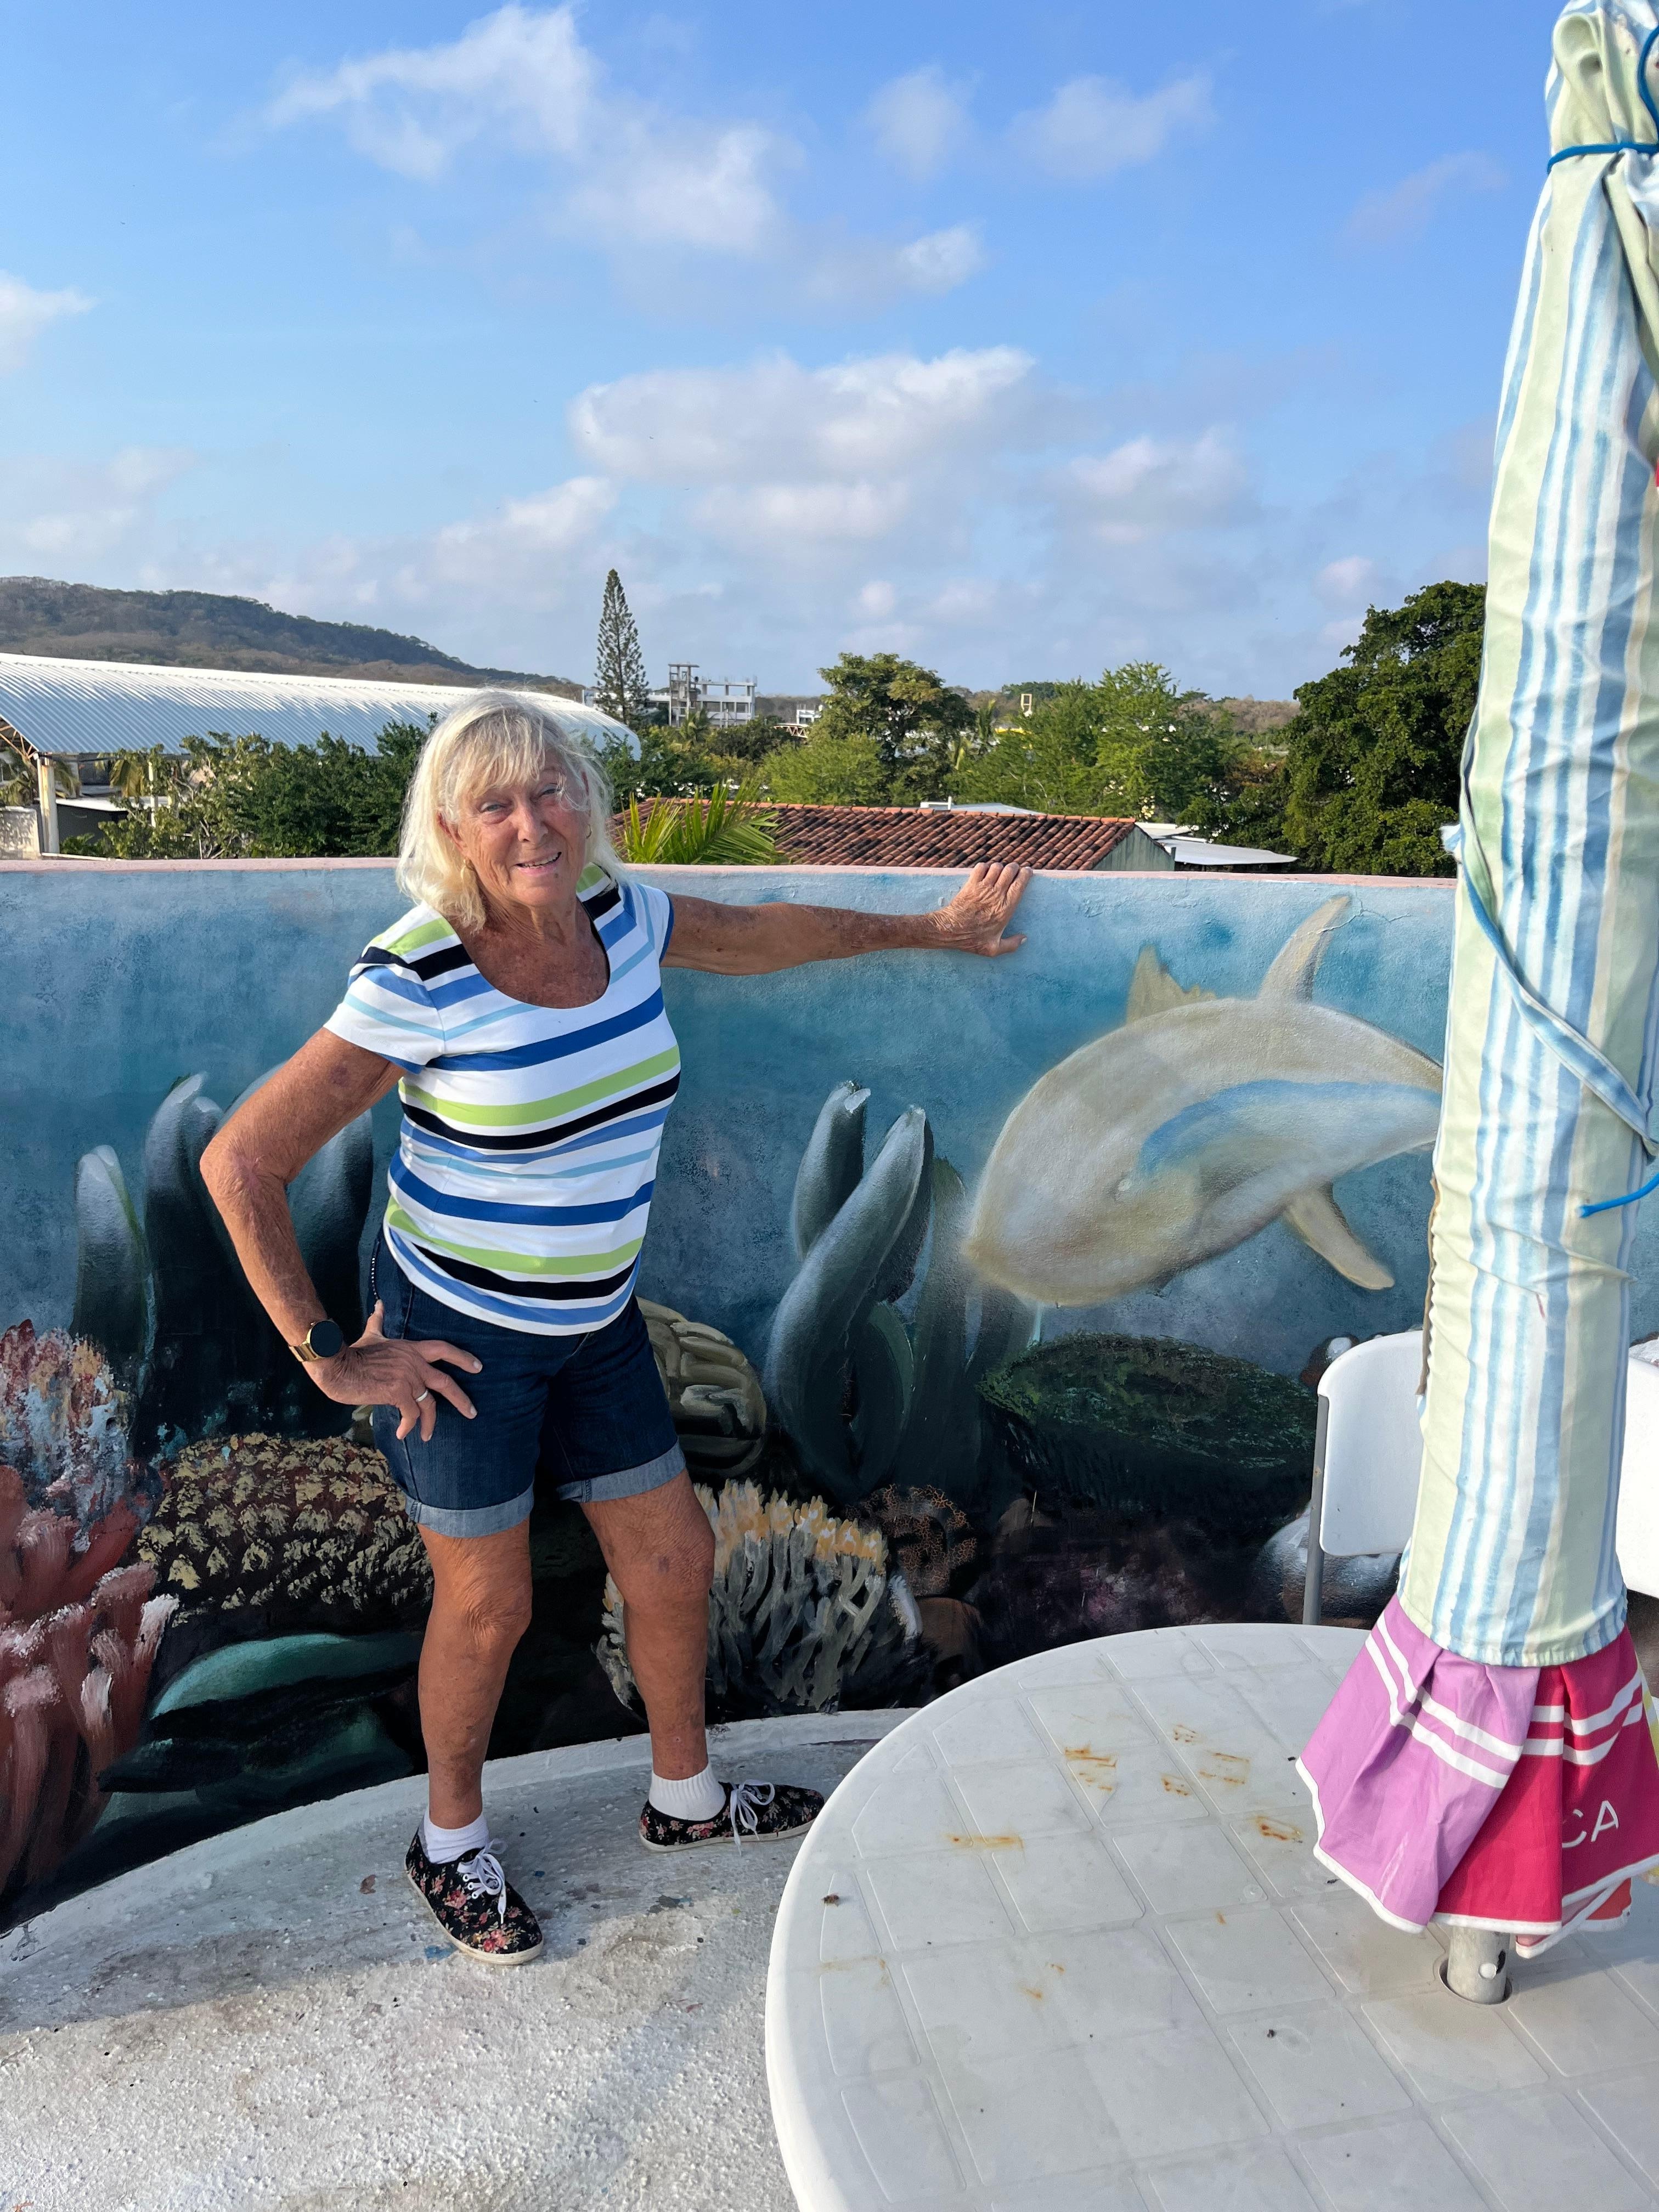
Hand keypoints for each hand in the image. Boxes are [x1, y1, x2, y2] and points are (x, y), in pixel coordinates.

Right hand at [307, 1301, 480, 1441]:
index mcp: (411, 1349)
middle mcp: (414, 1363)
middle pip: (445, 1382)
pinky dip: (408, 1426)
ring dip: (430, 1422)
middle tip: (472, 1412)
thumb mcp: (371, 1334)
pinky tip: (402, 1433)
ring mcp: (407, 1378)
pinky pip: (410, 1414)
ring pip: (428, 1404)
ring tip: (427, 1435)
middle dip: (461, 1399)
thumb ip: (379, 1321)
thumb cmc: (353, 1352)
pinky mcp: (397, 1393)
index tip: (478, 1367)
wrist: (338, 1366)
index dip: (462, 1357)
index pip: (444, 1349)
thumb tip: (380, 1304)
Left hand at [930, 862, 1031, 957]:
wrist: (950, 930)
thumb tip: (1024, 938)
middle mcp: (996, 895)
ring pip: (996, 867)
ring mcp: (983, 888)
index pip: (1019, 885)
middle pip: (1010, 871)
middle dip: (1014, 868)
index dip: (1025, 875)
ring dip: (999, 868)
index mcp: (1005, 908)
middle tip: (1014, 871)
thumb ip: (1011, 945)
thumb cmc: (972, 940)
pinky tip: (985, 873)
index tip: (1027, 871)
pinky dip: (985, 867)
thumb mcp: (994, 949)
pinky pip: (981, 867)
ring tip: (999, 872)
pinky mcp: (971, 884)